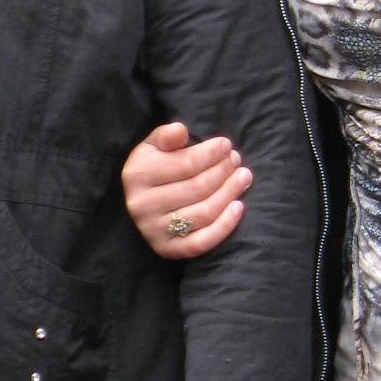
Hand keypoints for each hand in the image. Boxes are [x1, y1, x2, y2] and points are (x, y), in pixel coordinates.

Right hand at [122, 122, 248, 260]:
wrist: (141, 202)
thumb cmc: (154, 169)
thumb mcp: (153, 147)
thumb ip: (166, 136)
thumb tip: (180, 130)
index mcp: (137, 175)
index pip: (185, 164)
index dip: (211, 153)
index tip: (226, 145)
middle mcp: (141, 205)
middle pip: (198, 188)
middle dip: (223, 171)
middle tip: (236, 161)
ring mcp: (153, 230)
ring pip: (204, 213)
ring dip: (230, 193)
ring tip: (243, 177)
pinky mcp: (166, 249)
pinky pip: (202, 242)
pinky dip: (225, 225)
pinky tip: (238, 206)